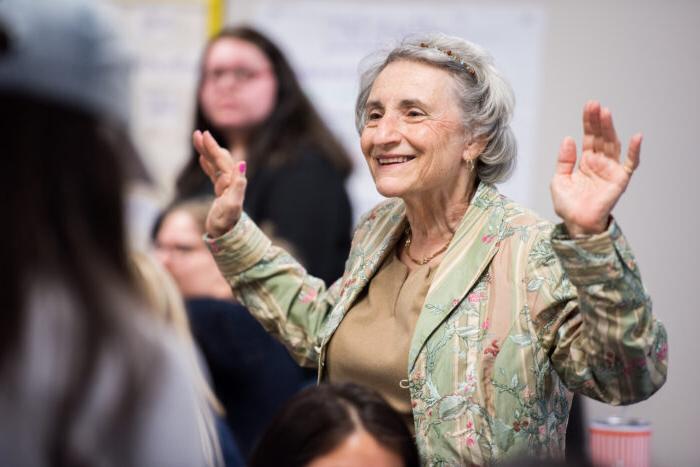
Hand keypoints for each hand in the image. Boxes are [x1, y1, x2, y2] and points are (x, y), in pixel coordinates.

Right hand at [193, 130, 246, 237]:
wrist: (227, 236)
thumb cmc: (228, 222)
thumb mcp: (233, 204)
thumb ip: (238, 183)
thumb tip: (242, 163)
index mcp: (232, 182)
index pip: (222, 160)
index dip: (213, 147)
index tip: (204, 134)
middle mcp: (231, 182)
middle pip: (219, 159)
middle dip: (208, 146)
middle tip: (197, 133)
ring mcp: (225, 186)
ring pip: (215, 164)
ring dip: (207, 152)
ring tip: (197, 139)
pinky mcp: (220, 192)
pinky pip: (213, 174)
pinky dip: (208, 164)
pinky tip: (202, 158)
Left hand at [550, 101, 640, 236]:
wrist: (576, 224)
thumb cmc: (568, 205)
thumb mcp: (559, 180)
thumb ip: (564, 160)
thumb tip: (568, 139)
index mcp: (586, 161)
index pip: (589, 137)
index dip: (588, 122)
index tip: (589, 106)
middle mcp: (600, 163)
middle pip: (601, 137)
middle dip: (598, 121)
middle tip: (595, 104)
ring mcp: (610, 170)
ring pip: (612, 145)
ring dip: (610, 129)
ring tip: (606, 113)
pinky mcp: (619, 180)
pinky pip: (630, 164)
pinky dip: (634, 151)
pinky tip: (636, 137)